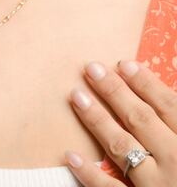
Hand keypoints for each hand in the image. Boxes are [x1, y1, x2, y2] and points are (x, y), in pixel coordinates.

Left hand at [64, 59, 176, 184]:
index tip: (123, 63)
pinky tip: (71, 155)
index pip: (169, 106)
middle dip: (114, 91)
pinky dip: (90, 175)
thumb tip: (172, 94)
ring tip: (76, 96)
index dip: (145, 83)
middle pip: (141, 120)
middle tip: (91, 68)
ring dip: (97, 120)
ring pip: (123, 148)